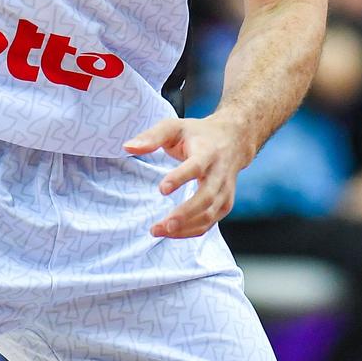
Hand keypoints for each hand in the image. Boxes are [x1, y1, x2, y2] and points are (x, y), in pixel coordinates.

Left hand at [123, 114, 253, 238]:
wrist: (234, 140)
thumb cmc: (198, 134)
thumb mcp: (175, 127)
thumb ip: (152, 137)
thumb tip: (127, 148)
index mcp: (208, 152)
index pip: (196, 166)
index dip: (181, 178)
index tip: (162, 189)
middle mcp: (219, 173)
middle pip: (207, 197)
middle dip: (185, 213)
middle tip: (163, 224)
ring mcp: (225, 190)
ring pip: (209, 214)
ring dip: (185, 226)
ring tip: (159, 230)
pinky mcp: (225, 203)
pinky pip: (210, 222)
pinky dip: (191, 231)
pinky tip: (171, 233)